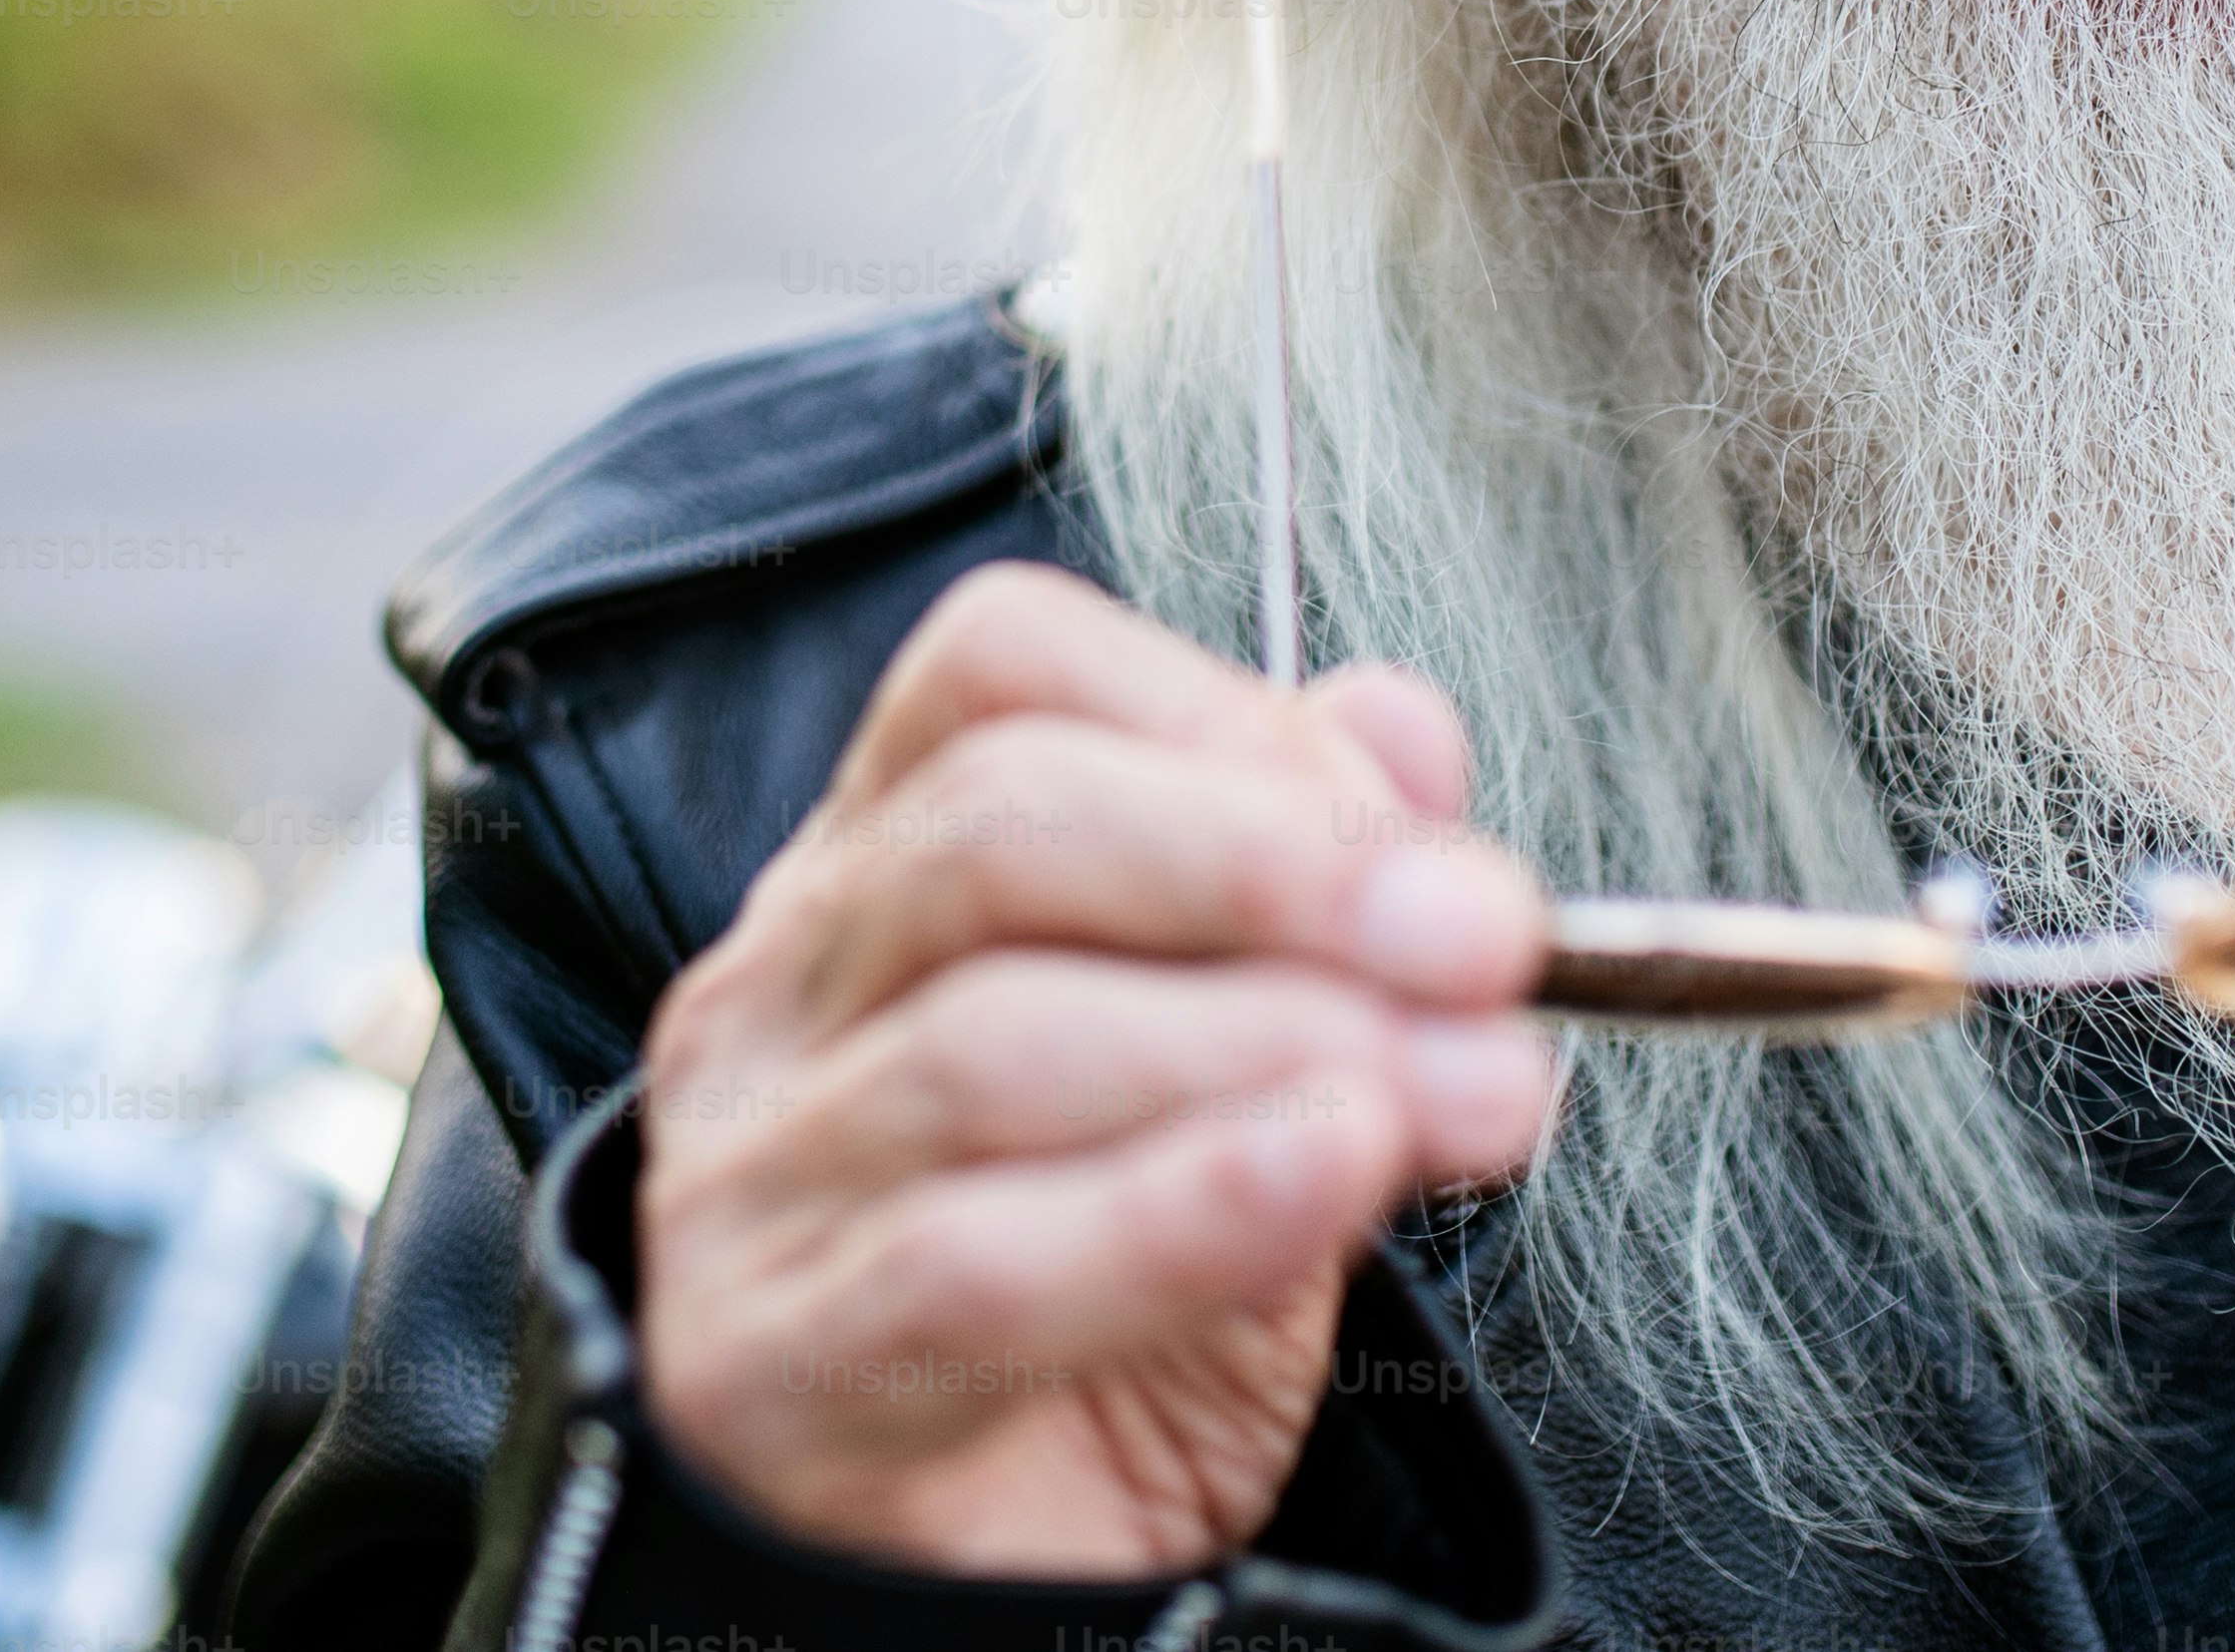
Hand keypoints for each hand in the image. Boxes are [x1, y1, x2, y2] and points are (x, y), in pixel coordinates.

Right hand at [629, 561, 1557, 1577]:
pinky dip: (1176, 1206)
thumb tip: (1402, 727)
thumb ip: (1314, 904)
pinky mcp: (763, 1365)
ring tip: (1459, 1090)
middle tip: (1485, 937)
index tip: (1414, 821)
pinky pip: (969, 1259)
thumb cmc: (1101, 1313)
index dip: (1220, 715)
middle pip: (995, 830)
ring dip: (1268, 1044)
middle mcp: (784, 990)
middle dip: (1275, 867)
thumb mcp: (1247, 1082)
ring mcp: (749, 1176)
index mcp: (883, 871)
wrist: (981, 1591)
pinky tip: (1322, 1178)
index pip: (1000, 675)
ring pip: (991, 1040)